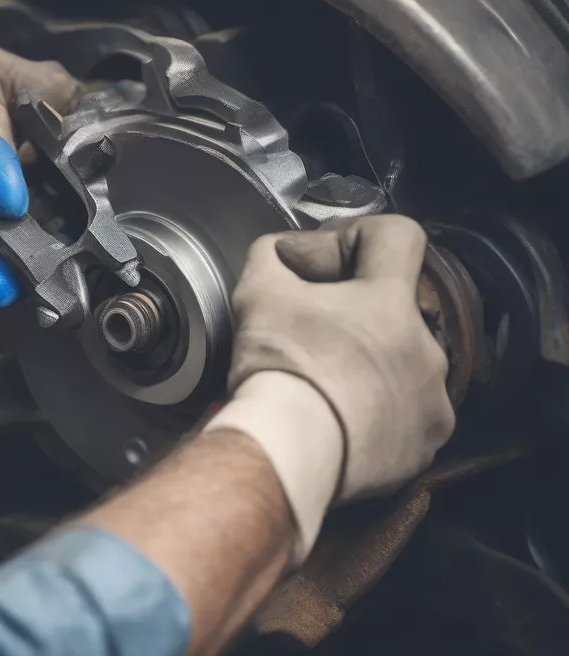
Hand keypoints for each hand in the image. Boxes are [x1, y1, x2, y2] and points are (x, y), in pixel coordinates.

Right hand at [206, 215, 454, 560]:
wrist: (290, 452)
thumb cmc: (279, 367)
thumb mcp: (257, 292)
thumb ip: (272, 254)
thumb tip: (281, 252)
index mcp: (391, 301)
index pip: (398, 236)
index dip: (357, 237)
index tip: (326, 265)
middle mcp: (426, 346)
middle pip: (394, 307)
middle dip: (355, 311)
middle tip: (310, 330)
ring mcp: (432, 399)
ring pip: (402, 362)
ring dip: (369, 362)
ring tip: (324, 381)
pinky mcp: (426, 444)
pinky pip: (408, 413)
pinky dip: (378, 411)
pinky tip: (340, 417)